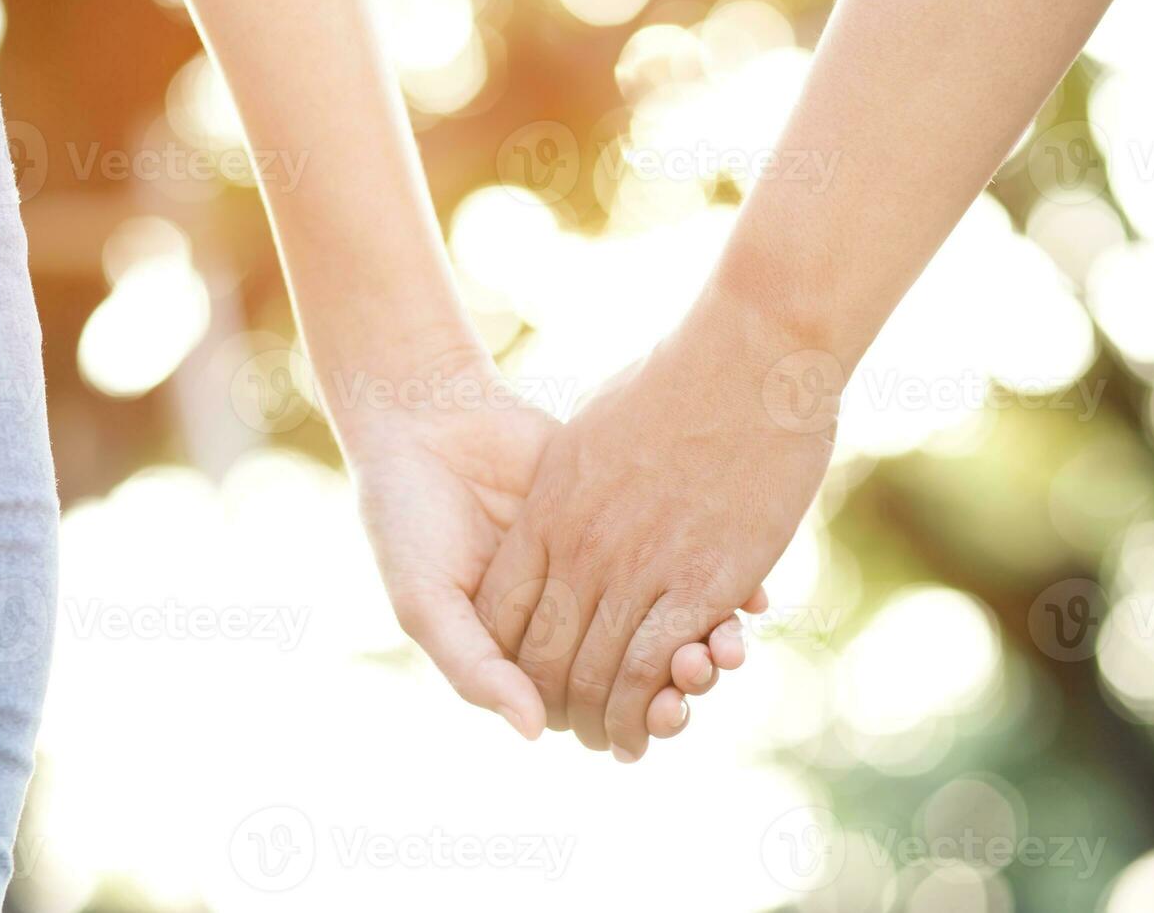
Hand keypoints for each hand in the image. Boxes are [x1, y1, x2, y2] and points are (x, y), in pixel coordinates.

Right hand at [335, 343, 752, 739]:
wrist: (423, 421)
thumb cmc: (407, 522)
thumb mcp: (425, 600)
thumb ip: (474, 668)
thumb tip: (532, 732)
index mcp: (525, 651)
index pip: (596, 706)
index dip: (635, 717)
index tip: (666, 713)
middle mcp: (573, 616)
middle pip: (644, 670)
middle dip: (680, 681)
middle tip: (702, 673)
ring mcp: (604, 567)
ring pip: (670, 618)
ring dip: (704, 637)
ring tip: (728, 639)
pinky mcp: (627, 519)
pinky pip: (681, 556)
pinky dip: (718, 579)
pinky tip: (746, 590)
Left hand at [474, 292, 838, 759]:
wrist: (745, 352)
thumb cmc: (676, 379)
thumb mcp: (595, 431)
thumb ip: (575, 483)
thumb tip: (567, 506)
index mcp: (548, 511)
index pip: (502, 612)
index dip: (511, 660)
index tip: (530, 684)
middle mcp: (581, 547)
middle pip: (544, 656)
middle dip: (557, 706)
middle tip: (578, 732)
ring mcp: (638, 565)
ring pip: (601, 673)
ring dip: (610, 719)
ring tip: (622, 743)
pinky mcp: (700, 579)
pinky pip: (658, 663)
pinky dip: (654, 702)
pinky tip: (664, 716)